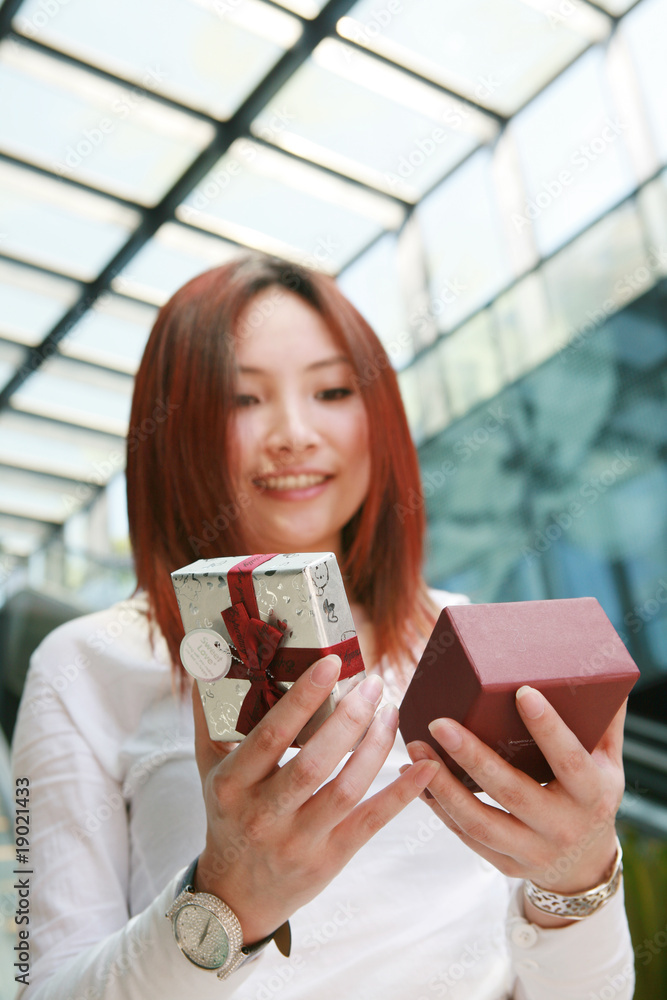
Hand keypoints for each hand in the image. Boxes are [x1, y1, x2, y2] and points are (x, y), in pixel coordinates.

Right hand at [193, 654, 438, 943]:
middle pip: (314, 763)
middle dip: (349, 718)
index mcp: (231, 785)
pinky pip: (370, 822)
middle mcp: (263, 814)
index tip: (331, 663)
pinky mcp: (330, 859)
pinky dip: (401, 794)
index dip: (303, 699)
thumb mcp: (209, 769)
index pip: (270, 736)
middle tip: (373, 683)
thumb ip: (211, 716)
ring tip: (391, 711)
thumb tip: (212, 661)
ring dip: (376, 747)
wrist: (234, 895)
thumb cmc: (227, 815)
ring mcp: (298, 840)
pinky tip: (425, 766)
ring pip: (346, 789)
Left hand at [404, 688, 625, 923]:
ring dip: (442, 785)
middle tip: (439, 723)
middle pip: (512, 791)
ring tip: (416, 748)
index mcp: (592, 795)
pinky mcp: (505, 863)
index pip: (569, 760)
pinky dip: (437, 805)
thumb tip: (604, 673)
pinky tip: (415, 777)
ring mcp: (532, 850)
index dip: (548, 728)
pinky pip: (465, 834)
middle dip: (473, 756)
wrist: (585, 865)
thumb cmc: (591, 795)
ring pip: (479, 820)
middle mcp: (562, 826)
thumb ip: (603, 722)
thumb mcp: (608, 764)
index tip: (522, 692)